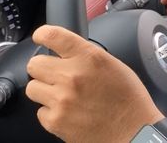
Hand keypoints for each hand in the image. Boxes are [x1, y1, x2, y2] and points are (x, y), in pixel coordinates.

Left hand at [26, 25, 165, 142]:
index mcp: (90, 57)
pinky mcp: (55, 121)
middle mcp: (72, 76)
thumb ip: (88, 56)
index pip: (53, 36)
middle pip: (35, 64)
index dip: (42, 35)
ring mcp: (61, 99)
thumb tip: (68, 52)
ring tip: (63, 96)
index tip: (40, 38)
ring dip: (45, 90)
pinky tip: (69, 112)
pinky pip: (40, 111)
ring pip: (33, 88)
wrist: (134, 132)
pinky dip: (51, 112)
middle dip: (44, 69)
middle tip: (56, 75)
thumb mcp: (115, 66)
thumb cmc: (129, 100)